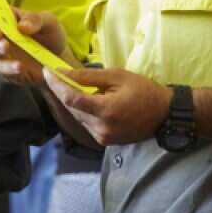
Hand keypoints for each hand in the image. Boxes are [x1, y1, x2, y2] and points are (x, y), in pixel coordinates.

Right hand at [0, 0, 69, 85]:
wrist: (61, 59)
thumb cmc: (50, 35)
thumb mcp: (49, 22)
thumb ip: (35, 20)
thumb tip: (21, 26)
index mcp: (4, 16)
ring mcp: (0, 52)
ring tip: (6, 46)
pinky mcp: (6, 69)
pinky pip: (2, 68)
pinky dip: (9, 66)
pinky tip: (20, 65)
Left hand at [42, 67, 171, 145]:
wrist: (164, 115)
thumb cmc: (144, 90)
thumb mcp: (117, 76)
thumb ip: (88, 77)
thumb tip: (63, 73)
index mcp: (106, 111)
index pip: (71, 99)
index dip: (56, 85)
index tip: (46, 71)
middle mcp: (101, 129)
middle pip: (71, 108)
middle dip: (61, 91)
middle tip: (54, 74)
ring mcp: (102, 138)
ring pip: (77, 117)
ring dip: (71, 101)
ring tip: (71, 84)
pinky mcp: (104, 141)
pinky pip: (86, 123)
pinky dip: (82, 110)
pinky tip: (86, 99)